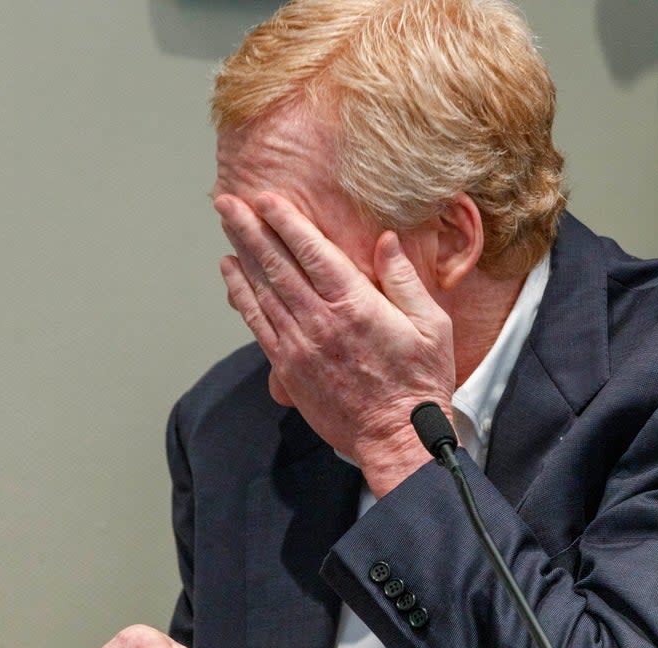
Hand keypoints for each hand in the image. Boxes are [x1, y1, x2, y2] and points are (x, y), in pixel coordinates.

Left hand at [216, 191, 455, 495]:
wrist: (397, 438)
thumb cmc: (420, 382)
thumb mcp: (432, 325)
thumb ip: (404, 280)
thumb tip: (385, 240)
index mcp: (356, 305)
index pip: (311, 252)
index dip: (286, 221)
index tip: (266, 198)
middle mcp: (320, 321)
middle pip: (276, 265)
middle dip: (249, 229)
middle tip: (228, 202)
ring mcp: (299, 345)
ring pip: (261, 290)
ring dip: (240, 255)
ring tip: (225, 226)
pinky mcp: (288, 368)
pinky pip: (256, 323)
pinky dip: (240, 295)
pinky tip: (231, 274)